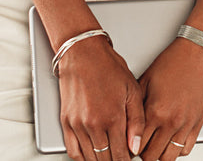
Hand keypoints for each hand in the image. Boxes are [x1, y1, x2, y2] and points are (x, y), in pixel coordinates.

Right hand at [56, 35, 145, 160]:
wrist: (83, 53)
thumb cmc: (108, 67)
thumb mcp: (132, 90)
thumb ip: (137, 121)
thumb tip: (135, 147)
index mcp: (112, 118)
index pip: (120, 155)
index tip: (130, 159)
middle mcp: (93, 125)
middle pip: (104, 159)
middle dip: (115, 160)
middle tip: (122, 156)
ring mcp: (77, 125)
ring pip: (89, 158)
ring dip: (100, 160)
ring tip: (109, 155)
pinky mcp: (66, 122)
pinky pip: (72, 150)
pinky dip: (82, 157)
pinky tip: (91, 154)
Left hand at [136, 36, 202, 159]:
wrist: (197, 54)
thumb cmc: (173, 63)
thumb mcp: (146, 81)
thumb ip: (136, 106)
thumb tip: (126, 123)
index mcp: (155, 111)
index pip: (137, 145)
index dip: (129, 150)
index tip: (127, 148)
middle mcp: (171, 121)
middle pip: (152, 156)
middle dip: (143, 155)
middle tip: (138, 150)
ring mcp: (186, 124)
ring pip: (169, 157)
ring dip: (159, 156)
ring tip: (153, 149)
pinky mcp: (198, 123)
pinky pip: (186, 149)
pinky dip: (176, 151)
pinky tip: (170, 143)